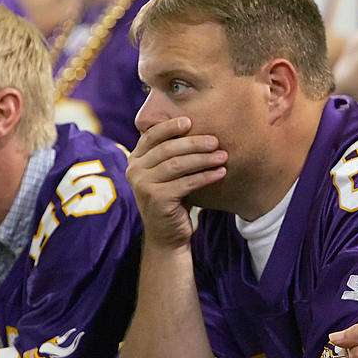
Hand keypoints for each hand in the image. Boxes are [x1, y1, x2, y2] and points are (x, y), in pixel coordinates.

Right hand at [126, 117, 226, 247]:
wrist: (166, 235)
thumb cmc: (172, 198)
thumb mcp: (167, 173)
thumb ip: (171, 153)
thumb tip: (198, 124)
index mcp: (135, 160)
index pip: (151, 136)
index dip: (170, 127)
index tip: (190, 121)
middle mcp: (135, 171)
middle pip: (167, 149)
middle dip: (194, 143)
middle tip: (216, 141)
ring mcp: (143, 185)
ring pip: (178, 165)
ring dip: (203, 159)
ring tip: (223, 156)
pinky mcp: (157, 199)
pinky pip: (187, 183)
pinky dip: (206, 176)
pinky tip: (221, 172)